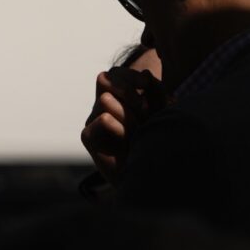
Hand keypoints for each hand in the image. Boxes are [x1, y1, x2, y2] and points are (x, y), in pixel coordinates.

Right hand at [80, 66, 164, 184]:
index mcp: (118, 96)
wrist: (152, 176)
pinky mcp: (89, 137)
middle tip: (144, 110)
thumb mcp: (161, 112)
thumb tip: (145, 73)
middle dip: (128, 92)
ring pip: (106, 100)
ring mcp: (93, 120)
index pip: (114, 73)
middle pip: (106, 80)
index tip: (145, 84)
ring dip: (128, 114)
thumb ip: (155, 92)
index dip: (129, 76)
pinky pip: (103, 120)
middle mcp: (102, 106)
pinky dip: (120, 128)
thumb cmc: (157, 141)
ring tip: (141, 131)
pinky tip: (130, 141)